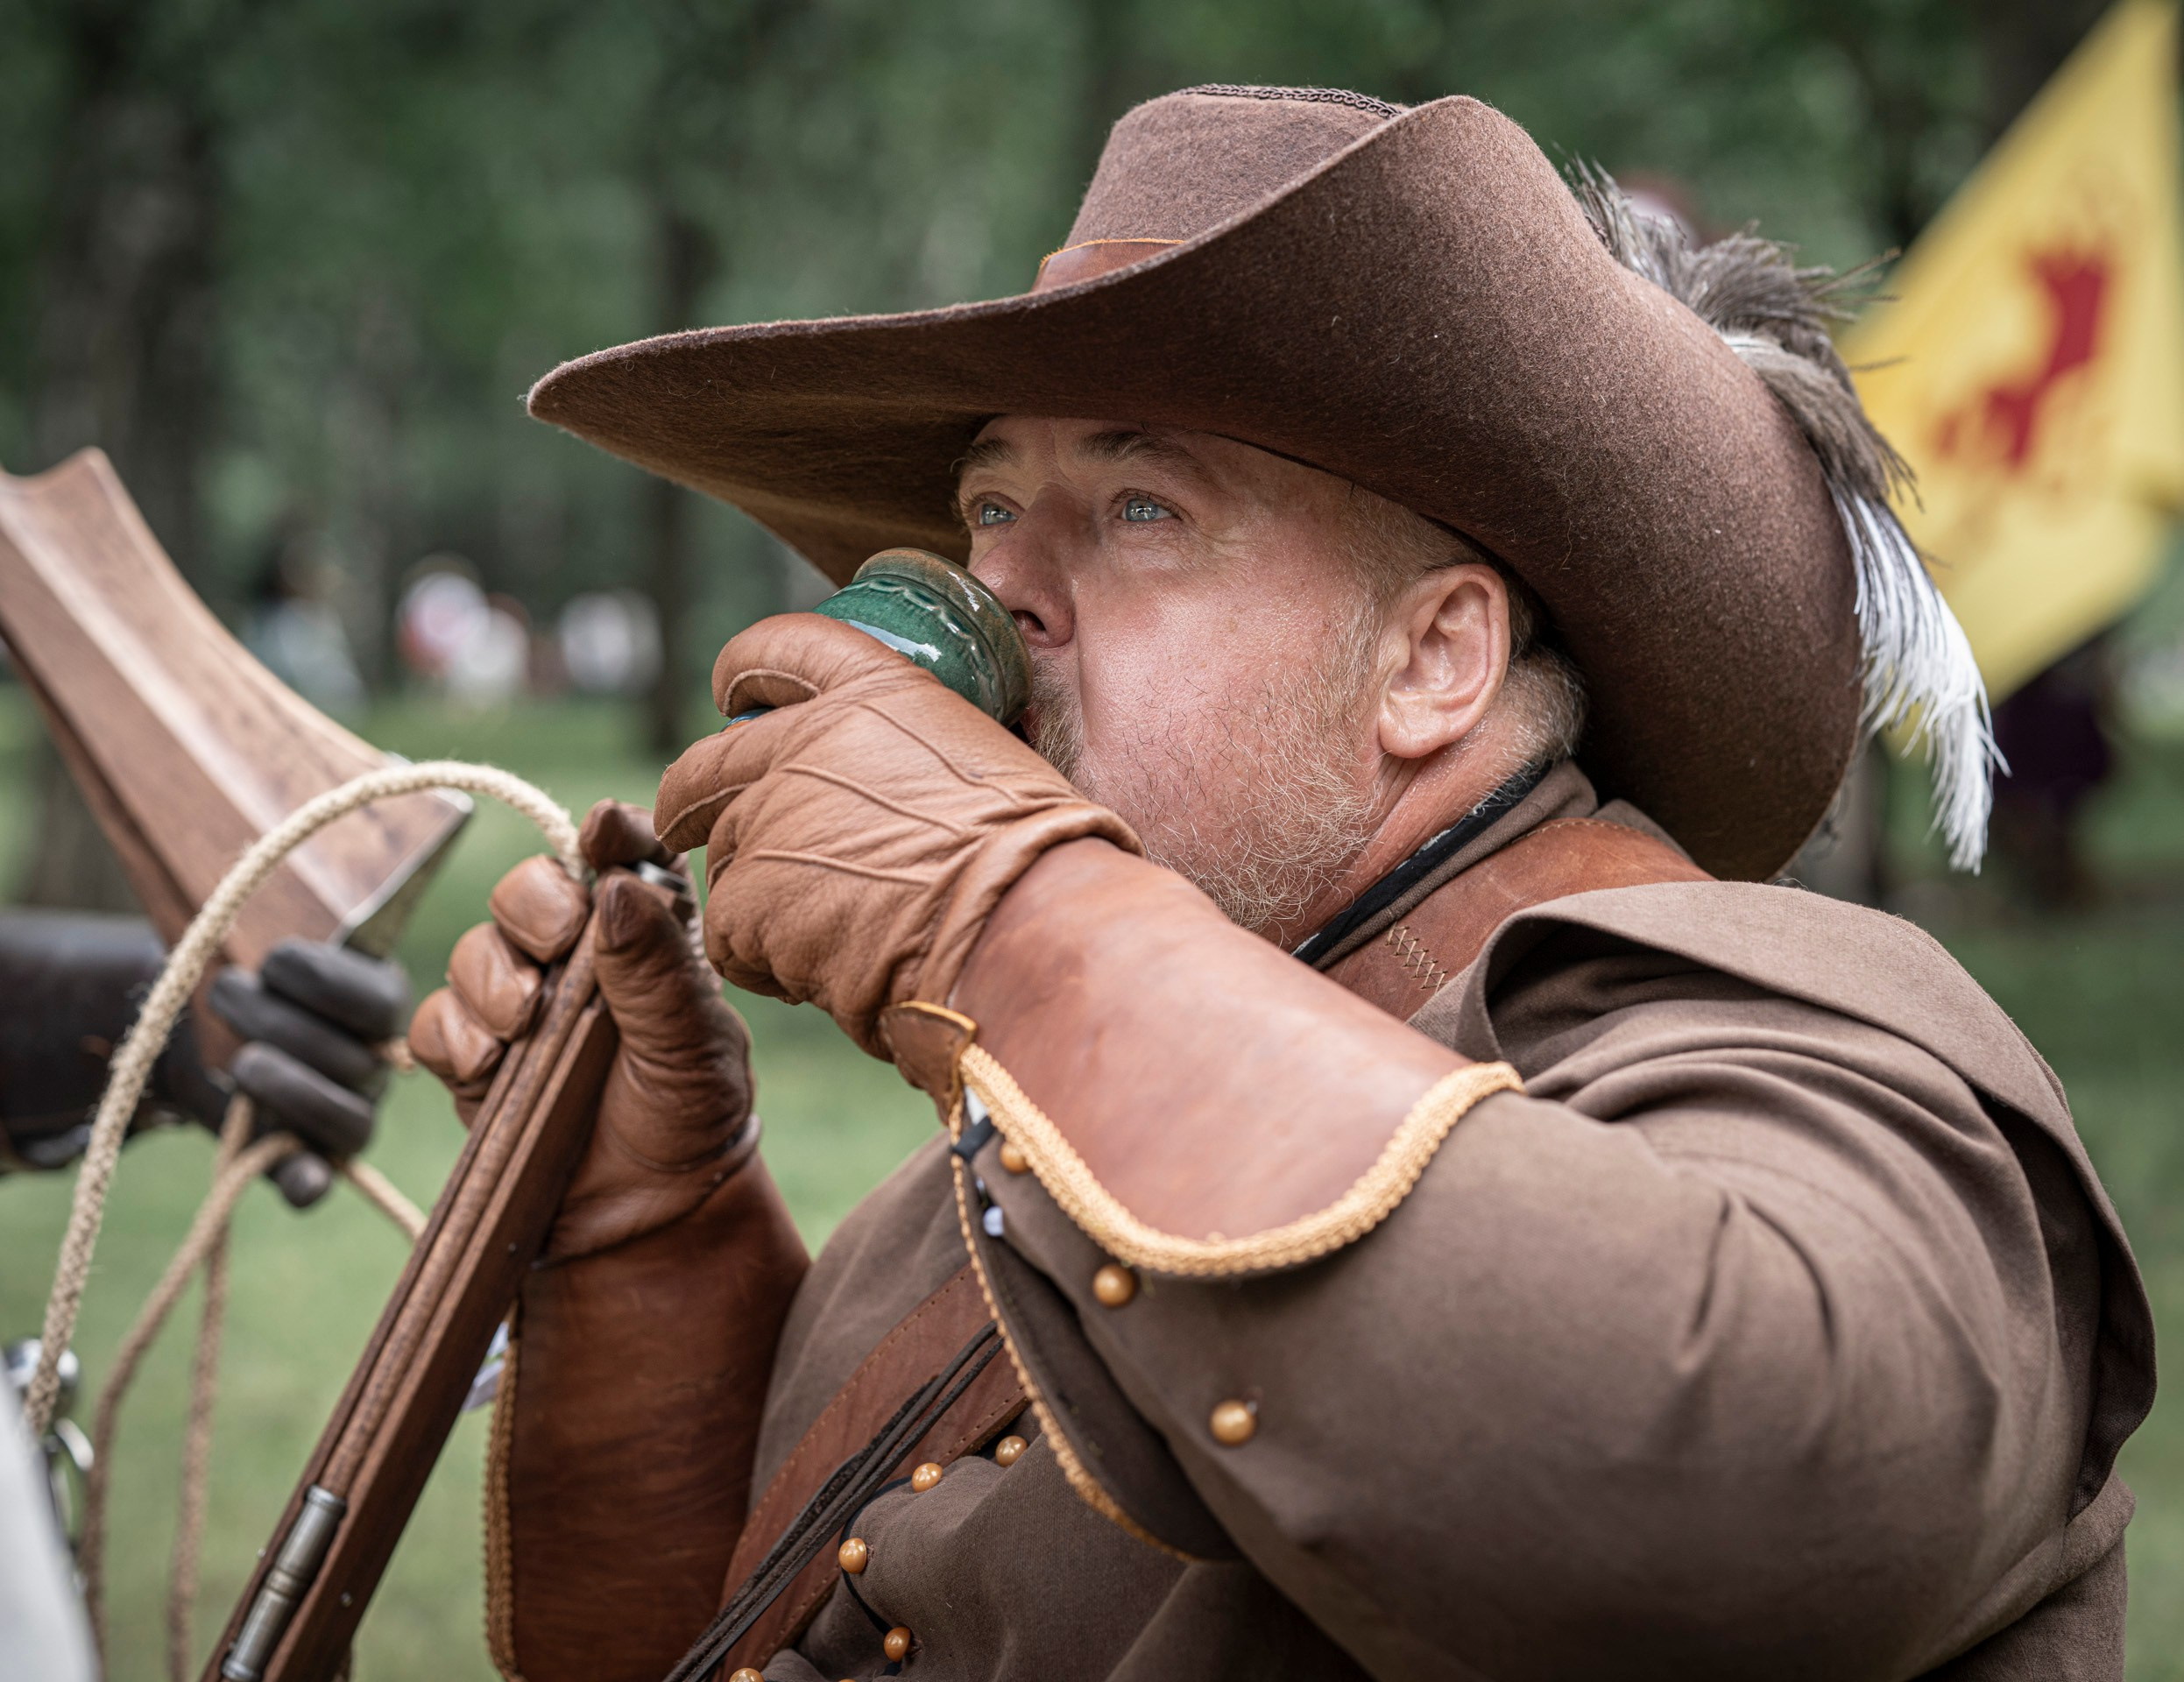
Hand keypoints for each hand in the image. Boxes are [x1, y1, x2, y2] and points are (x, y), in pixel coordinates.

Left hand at [208, 939, 409, 1206]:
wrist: (196, 1032)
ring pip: (344, 1116)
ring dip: (282, 1085)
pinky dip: (310, 1182)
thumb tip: (325, 948)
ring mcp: (347, 1114)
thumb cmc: (243, 982)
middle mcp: (374, 1064)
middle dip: (278, 1025)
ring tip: (239, 1058)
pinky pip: (318, 1177)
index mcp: (379, 1005)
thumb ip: (291, 960)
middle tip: (229, 994)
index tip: (270, 960)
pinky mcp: (306, 1158)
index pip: (380, 1003)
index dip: (325, 982)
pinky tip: (304, 1183)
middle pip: (351, 1059)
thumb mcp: (266, 957)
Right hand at [407, 800, 756, 1260]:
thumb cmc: (688, 1120)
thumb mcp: (693, 1045)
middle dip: (532, 904)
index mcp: (649, 935)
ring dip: (492, 979)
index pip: (625, 857)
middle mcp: (581, 956)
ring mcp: (521, 1003)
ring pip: (475, 949)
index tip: (603, 832)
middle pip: (530, 886)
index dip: (610, 833)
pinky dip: (456, 1036)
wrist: (644, 1219)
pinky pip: (436, 1021)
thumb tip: (616, 888)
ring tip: (525, 1027)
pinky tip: (489, 1066)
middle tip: (554, 944)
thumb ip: (658, 969)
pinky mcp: (473, 1056)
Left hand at [654, 613, 1138, 1056]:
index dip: (744, 668)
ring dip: (758, 899)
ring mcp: (771, 818)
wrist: (1021, 926)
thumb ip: (920, 763)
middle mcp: (808, 743)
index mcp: (876, 695)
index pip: (782, 648)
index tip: (730, 692)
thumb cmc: (1036, 860)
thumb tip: (919, 793)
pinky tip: (817, 978)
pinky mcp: (751, 898)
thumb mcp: (988, 766)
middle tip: (681, 822)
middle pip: (710, 761)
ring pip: (725, 859)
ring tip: (822, 940)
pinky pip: (731, 935)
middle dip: (687, 795)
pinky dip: (763, 962)